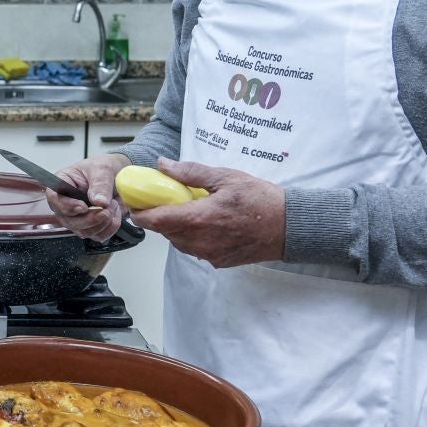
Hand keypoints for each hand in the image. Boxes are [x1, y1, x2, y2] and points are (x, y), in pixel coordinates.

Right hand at [46, 154, 129, 241]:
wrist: (118, 176)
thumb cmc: (103, 168)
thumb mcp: (103, 169)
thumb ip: (100, 184)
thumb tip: (98, 202)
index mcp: (62, 184)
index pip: (54, 198)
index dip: (67, 206)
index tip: (83, 207)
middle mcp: (65, 203)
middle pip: (68, 220)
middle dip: (89, 219)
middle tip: (106, 210)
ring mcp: (76, 217)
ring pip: (82, 231)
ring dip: (101, 223)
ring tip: (113, 206)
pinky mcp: (89, 227)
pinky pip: (97, 235)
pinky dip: (109, 228)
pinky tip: (115, 215)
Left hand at [130, 157, 285, 267]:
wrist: (289, 227)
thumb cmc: (260, 199)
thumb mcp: (225, 177)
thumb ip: (190, 173)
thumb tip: (163, 164)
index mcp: (198, 219)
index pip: (155, 221)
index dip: (141, 212)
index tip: (137, 202)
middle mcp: (200, 242)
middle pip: (165, 231)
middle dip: (160, 216)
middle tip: (166, 199)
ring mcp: (209, 254)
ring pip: (178, 241)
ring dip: (177, 227)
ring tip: (190, 209)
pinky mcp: (218, 262)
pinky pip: (194, 249)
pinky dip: (193, 236)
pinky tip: (206, 223)